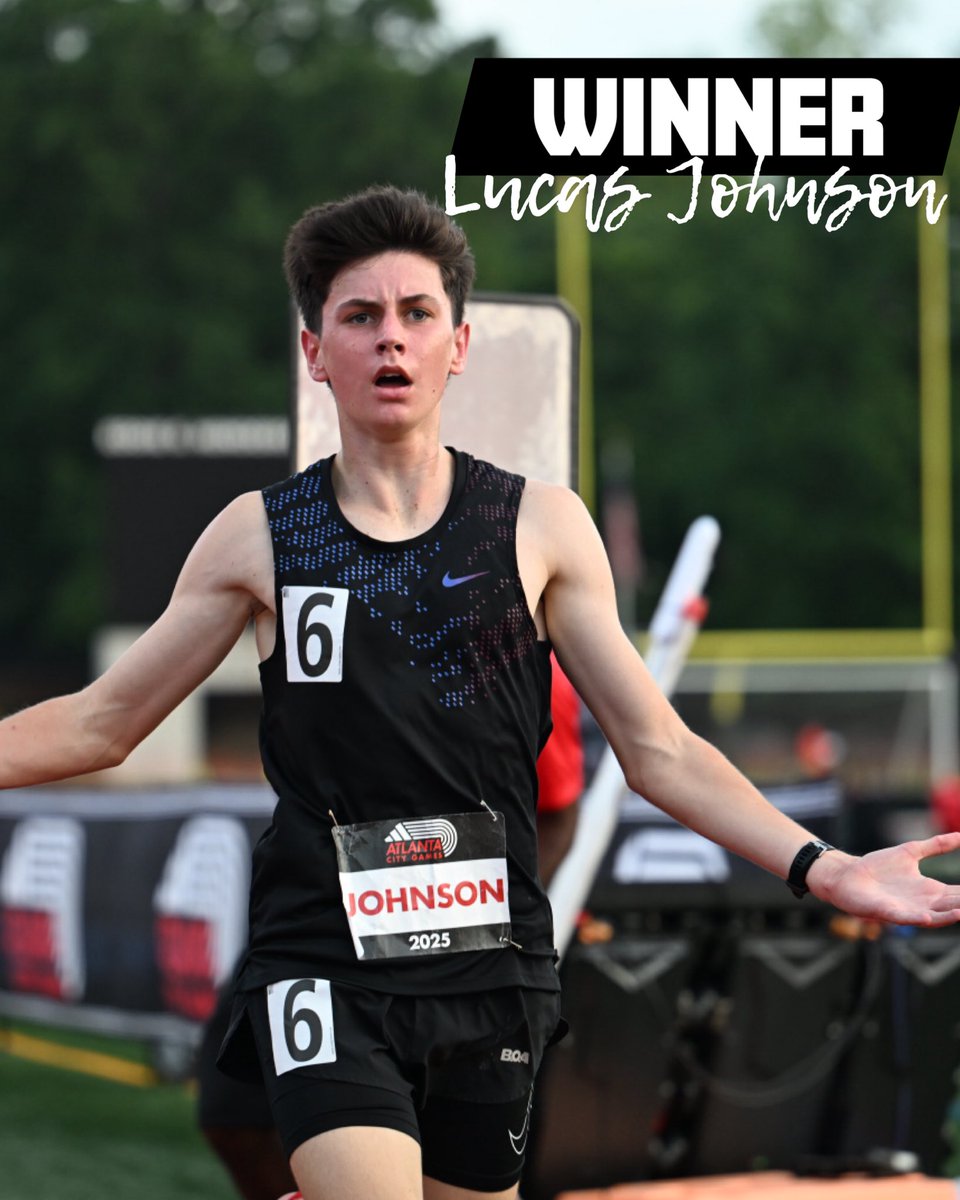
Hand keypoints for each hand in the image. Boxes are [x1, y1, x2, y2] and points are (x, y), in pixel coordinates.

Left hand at [808, 832, 959, 925]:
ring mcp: (909, 910)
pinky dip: (924, 917)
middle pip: (955, 906)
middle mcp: (925, 903)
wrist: (847, 875)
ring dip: (953, 915)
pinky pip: (910, 917)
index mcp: (931, 891)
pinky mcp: (890, 912)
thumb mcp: (911, 851)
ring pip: (938, 917)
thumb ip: (937, 845)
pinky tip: (935, 915)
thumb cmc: (877, 866)